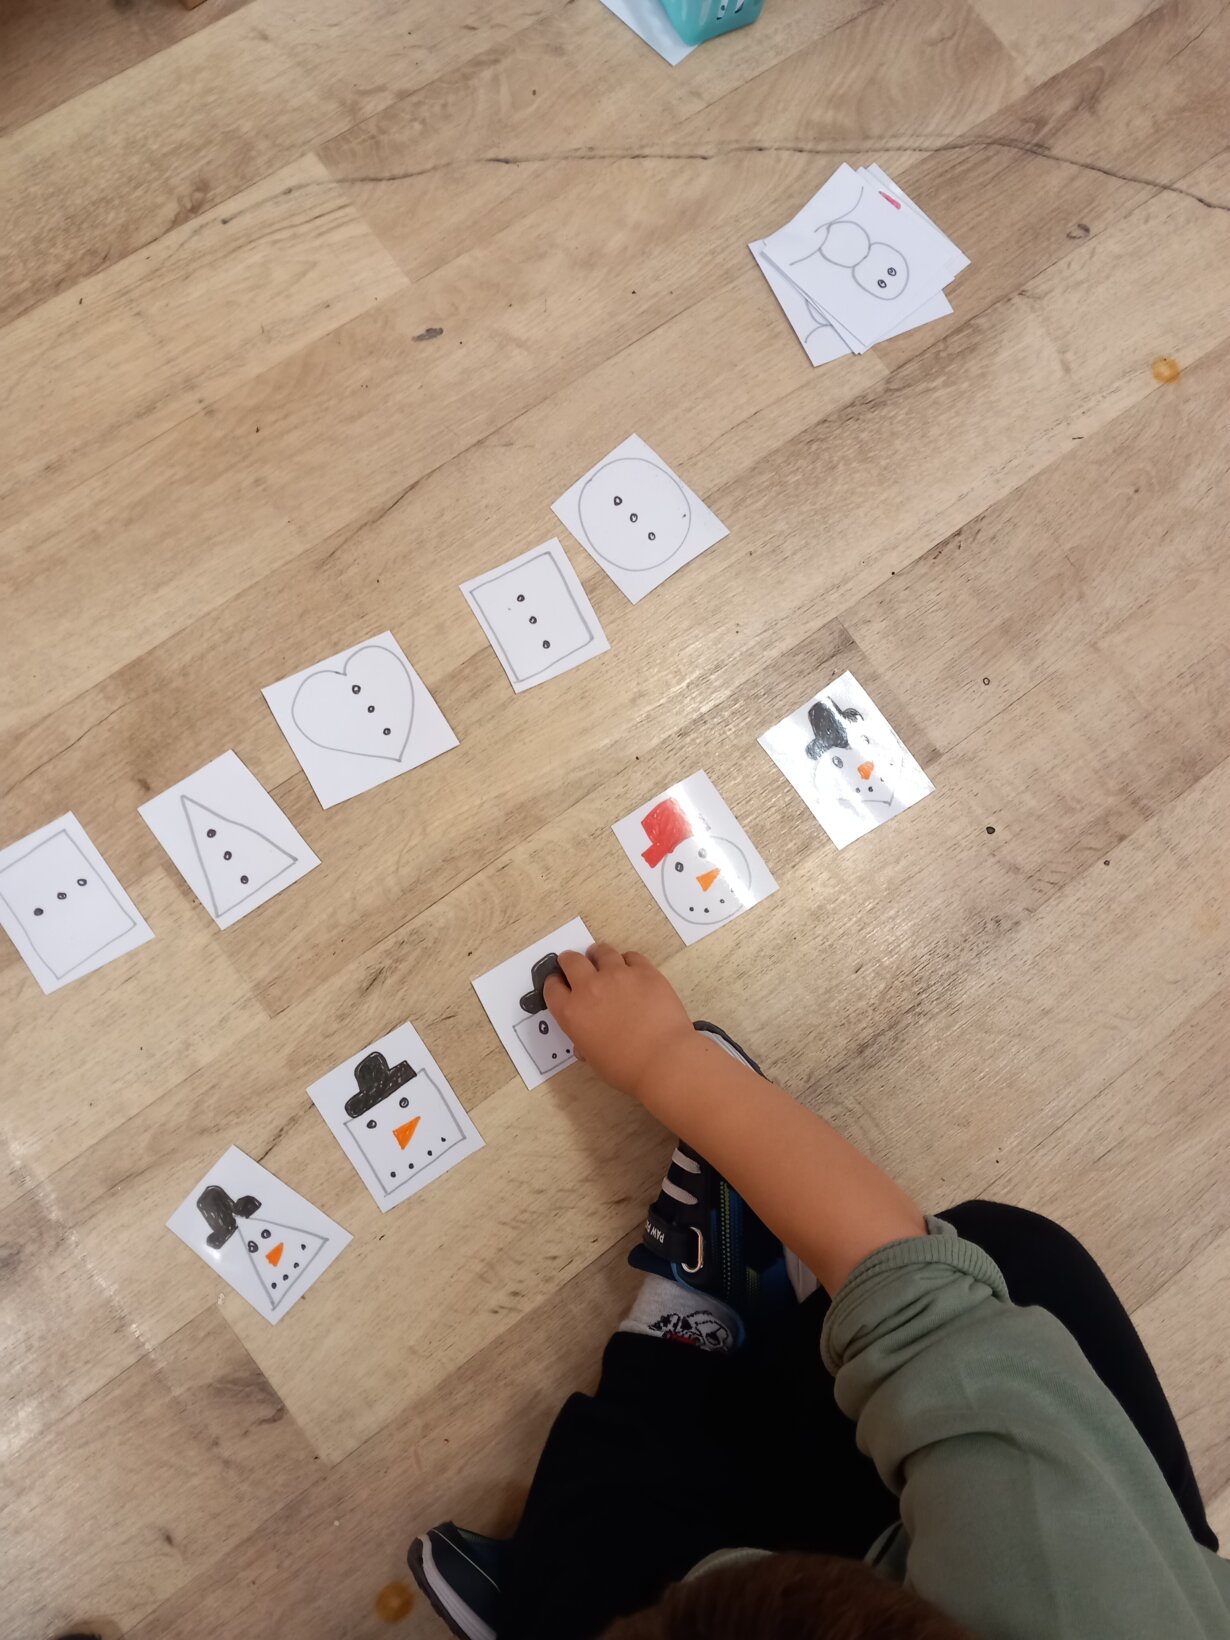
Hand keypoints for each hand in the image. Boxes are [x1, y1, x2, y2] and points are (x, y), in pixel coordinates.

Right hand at [545, 944, 694, 1104]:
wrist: (663, 1059)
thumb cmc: (627, 1068)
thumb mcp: (594, 1058)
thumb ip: (584, 1042)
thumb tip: (585, 1042)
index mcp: (572, 1013)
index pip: (552, 988)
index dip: (554, 984)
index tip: (559, 983)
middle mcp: (590, 988)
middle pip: (571, 961)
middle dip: (570, 961)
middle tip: (573, 964)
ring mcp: (618, 975)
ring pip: (602, 951)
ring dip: (598, 955)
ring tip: (602, 960)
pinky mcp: (644, 971)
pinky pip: (631, 956)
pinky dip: (627, 962)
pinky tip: (631, 970)